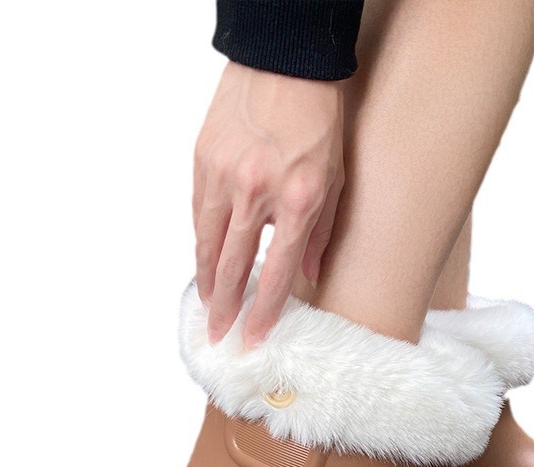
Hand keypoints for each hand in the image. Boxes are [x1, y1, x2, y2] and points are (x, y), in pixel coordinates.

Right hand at [193, 61, 344, 347]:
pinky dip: (201, 239)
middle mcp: (256, 192)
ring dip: (205, 279)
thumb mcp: (335, 180)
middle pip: (232, 264)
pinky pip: (198, 211)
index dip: (263, 311)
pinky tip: (204, 259)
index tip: (254, 336)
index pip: (275, 272)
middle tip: (217, 333)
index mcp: (297, 200)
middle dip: (224, 305)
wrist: (285, 63)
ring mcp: (223, 174)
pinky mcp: (202, 158)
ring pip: (206, 241)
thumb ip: (320, 233)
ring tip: (206, 304)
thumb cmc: (318, 121)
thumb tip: (307, 276)